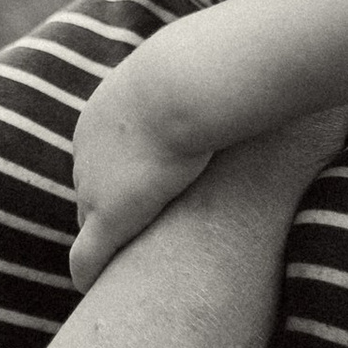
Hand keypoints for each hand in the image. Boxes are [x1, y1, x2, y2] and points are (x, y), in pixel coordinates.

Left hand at [70, 32, 218, 290]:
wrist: (186, 81)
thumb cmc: (208, 66)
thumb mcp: (212, 64)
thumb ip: (225, 70)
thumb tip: (260, 58)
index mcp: (104, 115)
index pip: (106, 156)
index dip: (126, 176)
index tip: (147, 191)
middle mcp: (88, 149)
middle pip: (92, 190)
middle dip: (109, 210)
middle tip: (133, 234)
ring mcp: (95, 183)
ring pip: (91, 223)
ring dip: (106, 243)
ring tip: (120, 269)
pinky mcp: (110, 216)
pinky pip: (87, 255)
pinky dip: (88, 272)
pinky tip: (90, 289)